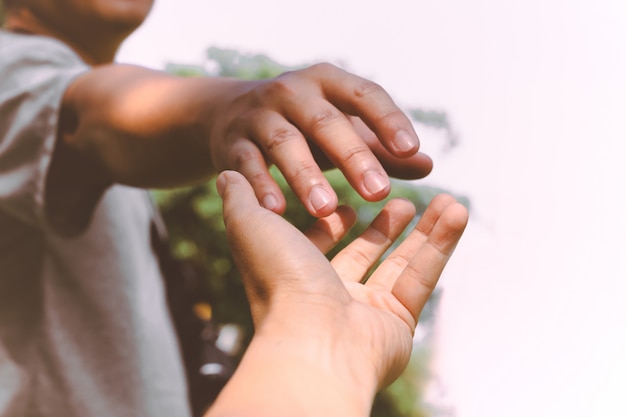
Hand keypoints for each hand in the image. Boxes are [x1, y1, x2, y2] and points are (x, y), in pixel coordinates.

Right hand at [208, 64, 432, 217]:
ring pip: (284, 143)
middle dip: (353, 156)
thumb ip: (381, 147)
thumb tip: (427, 165)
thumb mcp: (342, 128)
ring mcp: (259, 114)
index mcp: (329, 83)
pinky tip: (275, 212)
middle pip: (326, 122)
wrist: (232, 114)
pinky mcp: (232, 141)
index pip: (365, 95)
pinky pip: (246, 164)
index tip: (411, 150)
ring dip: (305, 176)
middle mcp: (294, 92)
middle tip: (378, 192)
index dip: (388, 121)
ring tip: (325, 209)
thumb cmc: (303, 125)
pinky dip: (259, 186)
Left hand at [213, 171, 467, 415]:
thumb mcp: (253, 225)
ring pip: (400, 264)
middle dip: (383, 227)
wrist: (315, 341)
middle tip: (401, 200)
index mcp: (295, 276)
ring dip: (423, 231)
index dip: (331, 225)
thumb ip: (242, 198)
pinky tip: (457, 211)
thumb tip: (227, 174)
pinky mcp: (398, 324)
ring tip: (444, 200)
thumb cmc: (280, 282)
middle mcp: (328, 296)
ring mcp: (364, 312)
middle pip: (363, 254)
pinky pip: (423, 277)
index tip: (348, 205)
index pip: (316, 246)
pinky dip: (441, 244)